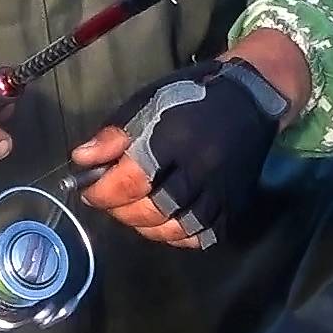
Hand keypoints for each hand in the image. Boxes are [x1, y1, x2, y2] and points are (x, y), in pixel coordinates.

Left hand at [70, 49, 293, 250]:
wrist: (251, 96)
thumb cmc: (192, 96)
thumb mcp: (147, 102)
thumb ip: (114, 135)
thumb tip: (81, 160)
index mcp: (175, 138)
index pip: (131, 181)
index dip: (103, 192)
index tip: (89, 191)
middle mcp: (201, 168)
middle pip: (153, 210)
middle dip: (121, 212)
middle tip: (110, 202)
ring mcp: (221, 190)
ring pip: (178, 228)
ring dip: (147, 228)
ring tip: (134, 213)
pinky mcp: (235, 203)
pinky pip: (204, 236)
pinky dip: (180, 237)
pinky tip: (166, 222)